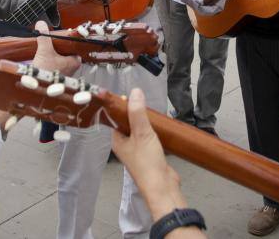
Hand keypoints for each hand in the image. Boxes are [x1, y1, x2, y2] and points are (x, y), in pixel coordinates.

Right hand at [32, 21, 80, 75]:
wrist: (37, 90)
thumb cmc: (46, 74)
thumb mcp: (44, 51)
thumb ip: (44, 37)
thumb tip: (42, 24)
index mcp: (75, 62)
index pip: (75, 47)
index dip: (67, 43)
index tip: (60, 38)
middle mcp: (72, 69)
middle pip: (67, 53)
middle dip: (58, 49)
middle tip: (51, 45)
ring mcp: (64, 75)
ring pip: (60, 61)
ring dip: (53, 57)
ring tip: (45, 53)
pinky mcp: (56, 79)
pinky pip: (55, 67)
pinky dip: (49, 63)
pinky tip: (42, 61)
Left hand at [112, 88, 186, 219]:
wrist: (162, 186)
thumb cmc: (147, 162)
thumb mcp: (142, 133)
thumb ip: (138, 112)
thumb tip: (135, 91)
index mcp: (117, 140)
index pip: (115, 118)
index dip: (121, 106)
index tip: (130, 95)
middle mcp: (125, 144)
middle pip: (128, 122)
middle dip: (136, 112)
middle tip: (145, 101)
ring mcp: (138, 150)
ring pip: (140, 129)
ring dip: (146, 121)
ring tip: (154, 111)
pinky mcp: (150, 154)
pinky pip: (150, 137)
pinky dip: (154, 130)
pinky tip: (161, 125)